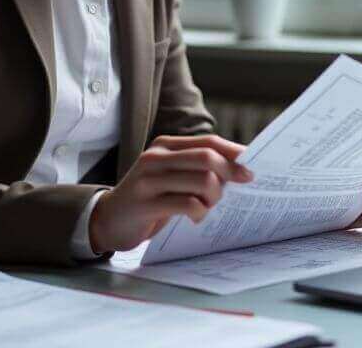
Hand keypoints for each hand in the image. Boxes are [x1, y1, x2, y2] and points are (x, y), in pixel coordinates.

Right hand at [88, 134, 252, 253]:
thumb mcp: (170, 176)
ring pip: (201, 180)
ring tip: (209, 206)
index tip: (254, 168)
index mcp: (166, 146)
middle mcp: (156, 157)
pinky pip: (186, 204)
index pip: (209, 142)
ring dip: (215, 196)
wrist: (107, 219)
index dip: (235, 153)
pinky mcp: (145, 203)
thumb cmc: (149, 199)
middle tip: (238, 190)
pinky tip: (196, 216)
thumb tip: (240, 170)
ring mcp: (148, 179)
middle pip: (207, 157)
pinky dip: (199, 212)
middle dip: (230, 174)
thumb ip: (196, 169)